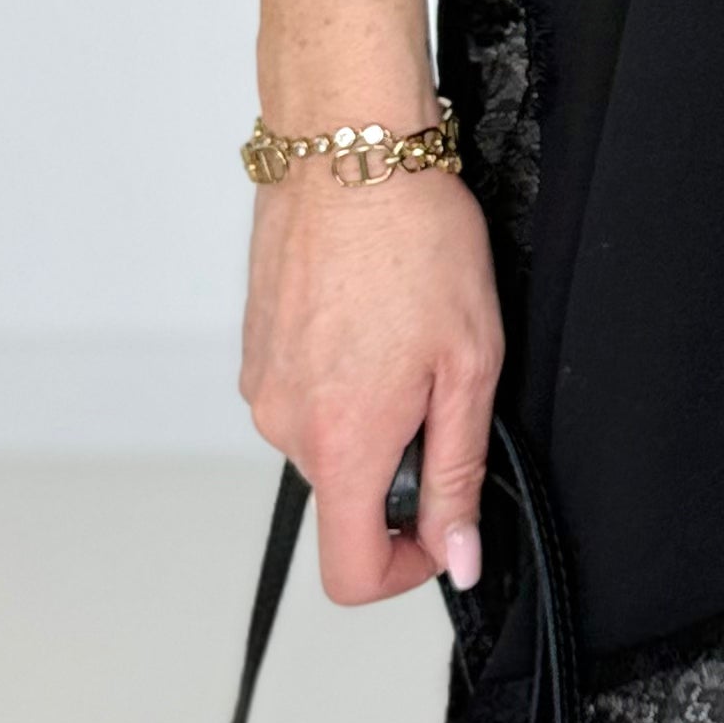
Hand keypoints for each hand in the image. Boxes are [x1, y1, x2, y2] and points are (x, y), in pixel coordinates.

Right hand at [239, 167, 502, 603]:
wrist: (348, 151)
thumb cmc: (416, 240)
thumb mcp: (469, 366)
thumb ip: (457, 474)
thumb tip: (457, 554)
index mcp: (341, 441)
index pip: (350, 571)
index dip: (407, 568)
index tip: (442, 525)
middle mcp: (285, 425)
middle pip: (346, 498)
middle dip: (400, 463)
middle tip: (440, 384)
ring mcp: (260, 387)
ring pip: (327, 441)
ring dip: (373, 415)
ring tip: (407, 336)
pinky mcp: (254, 352)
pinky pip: (305, 397)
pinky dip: (344, 378)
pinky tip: (374, 317)